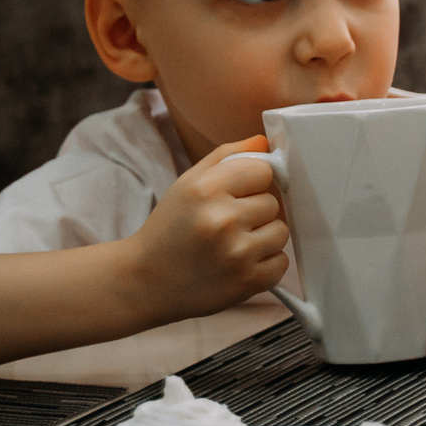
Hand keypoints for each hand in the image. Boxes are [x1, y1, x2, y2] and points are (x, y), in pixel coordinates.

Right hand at [129, 137, 288, 317]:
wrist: (144, 282)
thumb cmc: (169, 230)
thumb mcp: (188, 183)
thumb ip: (228, 157)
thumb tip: (265, 143)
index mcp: (206, 189)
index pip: (264, 170)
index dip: (252, 183)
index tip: (235, 196)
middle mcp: (222, 220)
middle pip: (273, 203)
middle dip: (254, 213)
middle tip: (225, 226)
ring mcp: (236, 253)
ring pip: (280, 232)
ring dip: (262, 239)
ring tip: (231, 246)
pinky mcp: (247, 282)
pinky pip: (281, 263)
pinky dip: (265, 265)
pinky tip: (238, 266)